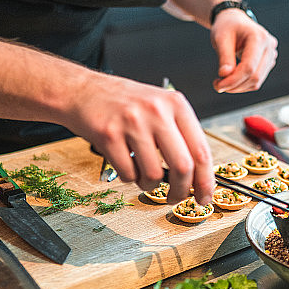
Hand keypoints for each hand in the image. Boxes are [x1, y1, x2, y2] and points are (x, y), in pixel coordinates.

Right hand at [66, 74, 213, 203]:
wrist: (82, 90)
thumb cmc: (124, 103)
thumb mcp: (160, 107)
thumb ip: (180, 135)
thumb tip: (198, 176)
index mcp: (175, 104)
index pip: (201, 150)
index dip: (206, 181)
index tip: (205, 197)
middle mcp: (156, 111)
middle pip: (182, 167)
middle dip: (181, 191)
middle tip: (175, 198)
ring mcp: (132, 122)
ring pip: (154, 175)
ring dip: (150, 185)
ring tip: (143, 174)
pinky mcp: (108, 135)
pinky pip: (128, 174)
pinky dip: (130, 178)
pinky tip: (126, 164)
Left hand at [211, 9, 277, 92]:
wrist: (234, 21)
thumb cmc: (227, 26)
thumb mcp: (221, 38)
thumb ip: (224, 56)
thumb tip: (225, 75)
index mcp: (259, 37)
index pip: (249, 67)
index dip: (233, 80)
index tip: (218, 85)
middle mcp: (269, 47)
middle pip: (254, 77)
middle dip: (235, 86)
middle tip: (218, 85)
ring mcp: (271, 56)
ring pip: (256, 82)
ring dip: (238, 87)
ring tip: (222, 81)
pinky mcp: (268, 63)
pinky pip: (256, 80)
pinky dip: (242, 84)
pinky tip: (231, 78)